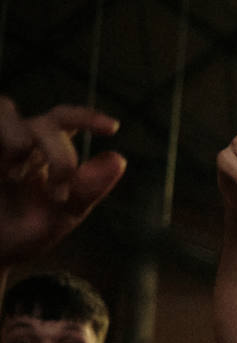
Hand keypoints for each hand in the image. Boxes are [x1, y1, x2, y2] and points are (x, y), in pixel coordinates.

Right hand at [0, 98, 124, 265]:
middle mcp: (19, 141)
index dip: (87, 117)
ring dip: (17, 137)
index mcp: (46, 152)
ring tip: (15, 175)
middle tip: (58, 194)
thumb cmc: (25, 232)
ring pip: (5, 110)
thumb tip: (119, 158)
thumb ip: (87, 189)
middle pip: (45, 124)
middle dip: (59, 157)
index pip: (66, 121)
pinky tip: (0, 173)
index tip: (113, 128)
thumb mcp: (62, 216)